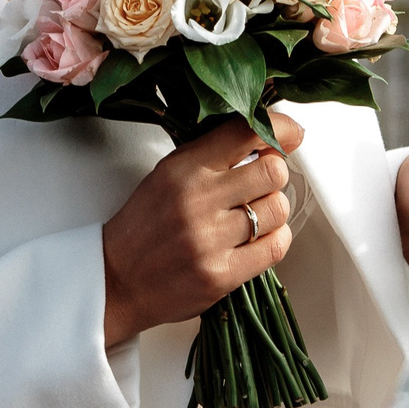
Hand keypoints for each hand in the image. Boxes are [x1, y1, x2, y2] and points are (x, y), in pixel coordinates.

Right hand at [101, 114, 305, 347]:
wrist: (116, 279)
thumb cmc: (146, 225)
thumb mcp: (169, 174)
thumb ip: (215, 155)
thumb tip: (273, 138)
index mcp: (183, 168)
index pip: (244, 132)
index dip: (279, 128)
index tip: (292, 134)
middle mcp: (197, 200)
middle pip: (272, 172)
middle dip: (275, 176)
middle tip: (262, 184)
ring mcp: (209, 239)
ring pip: (278, 210)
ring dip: (273, 211)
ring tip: (254, 216)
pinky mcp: (221, 275)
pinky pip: (275, 248)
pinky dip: (275, 240)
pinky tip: (257, 240)